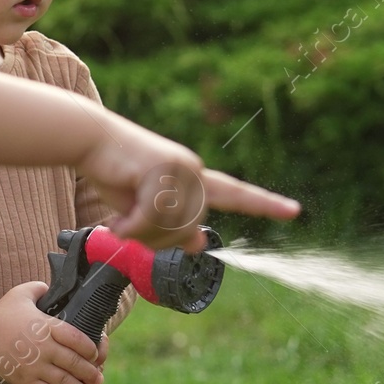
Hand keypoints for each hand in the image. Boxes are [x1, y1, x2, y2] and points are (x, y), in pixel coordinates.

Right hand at [0, 281, 102, 383]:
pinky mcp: (26, 381)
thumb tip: (51, 288)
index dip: (90, 348)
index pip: (76, 338)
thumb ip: (40, 288)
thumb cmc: (1, 313)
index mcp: (46, 326)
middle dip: (90, 373)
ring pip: (64, 382)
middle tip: (98, 378)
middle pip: (74, 363)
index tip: (95, 353)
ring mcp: (35, 367)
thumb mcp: (21, 293)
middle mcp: (44, 348)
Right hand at [76, 114, 299, 250]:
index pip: (235, 193)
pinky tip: (117, 222)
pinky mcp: (163, 166)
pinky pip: (153, 216)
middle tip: (130, 232)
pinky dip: (132, 227)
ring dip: (142, 234)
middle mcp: (194, 170)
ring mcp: (181, 166)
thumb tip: (202, 242)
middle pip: (190, 227)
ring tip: (121, 224)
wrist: (89, 140)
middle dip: (158, 240)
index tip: (294, 211)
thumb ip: (172, 223)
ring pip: (173, 224)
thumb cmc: (115, 171)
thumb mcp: (144, 206)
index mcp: (194, 178)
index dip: (264, 205)